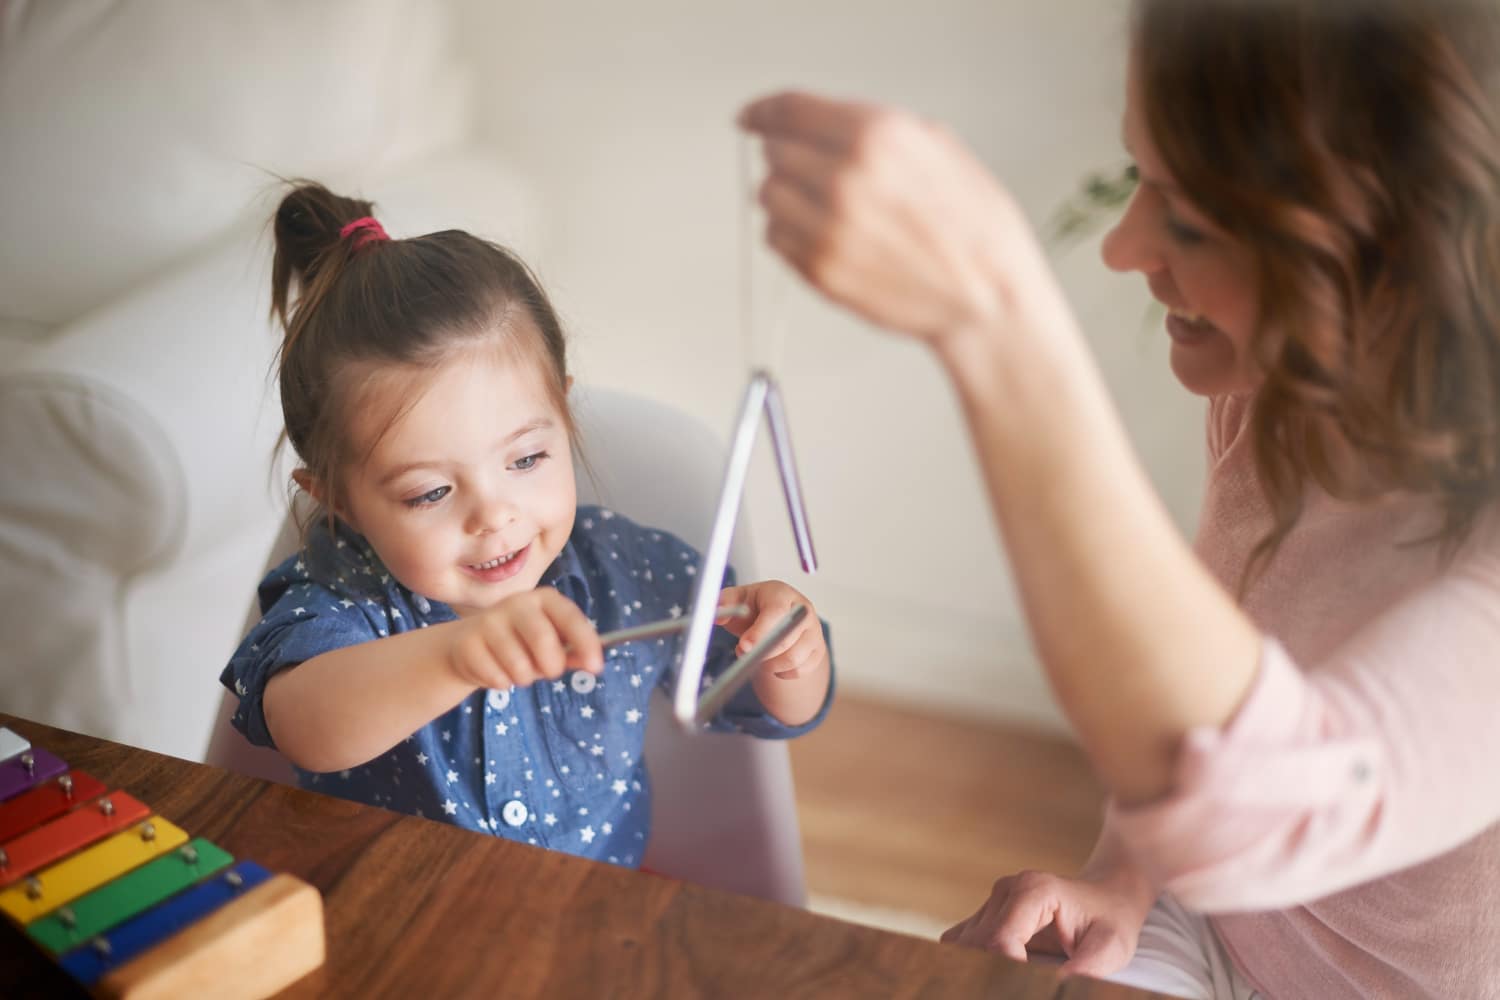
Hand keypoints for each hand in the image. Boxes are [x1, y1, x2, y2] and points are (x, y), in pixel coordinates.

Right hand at [446, 588, 603, 689]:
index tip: (596, 667)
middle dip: (552, 665)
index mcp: (543, 599)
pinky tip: (496, 670)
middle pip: (542, 639)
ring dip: (525, 678)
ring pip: (519, 666)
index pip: (569, 616)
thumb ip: (573, 652)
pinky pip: (497, 678)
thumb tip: (593, 663)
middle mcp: (516, 603)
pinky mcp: (468, 644)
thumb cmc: (519, 643)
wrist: (466, 645)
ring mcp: (489, 621)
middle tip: (550, 671)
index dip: (585, 642)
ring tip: (518, 670)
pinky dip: (503, 683)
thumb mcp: (550, 644)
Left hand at [715, 581, 826, 679]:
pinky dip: (782, 673)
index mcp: (782, 594)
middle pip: (787, 639)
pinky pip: (800, 670)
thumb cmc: (755, 608)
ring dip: (769, 665)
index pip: (776, 612)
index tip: (745, 646)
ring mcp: (814, 631)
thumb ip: (724, 603)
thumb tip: (716, 613)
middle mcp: (803, 610)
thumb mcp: (737, 600)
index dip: (760, 631)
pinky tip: (773, 662)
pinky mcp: (818, 650)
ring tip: (758, 656)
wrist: (776, 620)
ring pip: (793, 659)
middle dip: (761, 652)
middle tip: (743, 652)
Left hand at [738, 90, 1048, 347]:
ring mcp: (827, 229)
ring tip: (830, 210)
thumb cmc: (973, 227)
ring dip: (789, 198)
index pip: (791, 111)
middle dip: (791, 158)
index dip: (765, 110)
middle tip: (819, 173)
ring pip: (768, 196)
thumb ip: (874, 128)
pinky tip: (831, 238)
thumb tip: (821, 123)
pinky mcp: (819, 270)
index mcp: (875, 137)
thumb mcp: (937, 147)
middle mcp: (844, 179)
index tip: (752, 117)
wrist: (986, 298)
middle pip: (775, 153)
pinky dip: (792, 235)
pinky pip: (775, 239)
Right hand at [940, 869, 1153, 977]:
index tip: (1026, 990)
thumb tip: (1056, 990)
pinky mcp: (988, 914)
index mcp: (1034, 890)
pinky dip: (971, 965)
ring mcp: (994, 900)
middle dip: (991, 976)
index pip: (1000, 940)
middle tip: (1017, 989)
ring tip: (1005, 986)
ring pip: (962, 945)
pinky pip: (962, 943)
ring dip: (979, 971)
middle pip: (976, 944)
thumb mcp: (1110, 948)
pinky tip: (994, 979)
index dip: (1007, 974)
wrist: (1108, 896)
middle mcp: (1006, 890)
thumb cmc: (1111, 920)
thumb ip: (1085, 971)